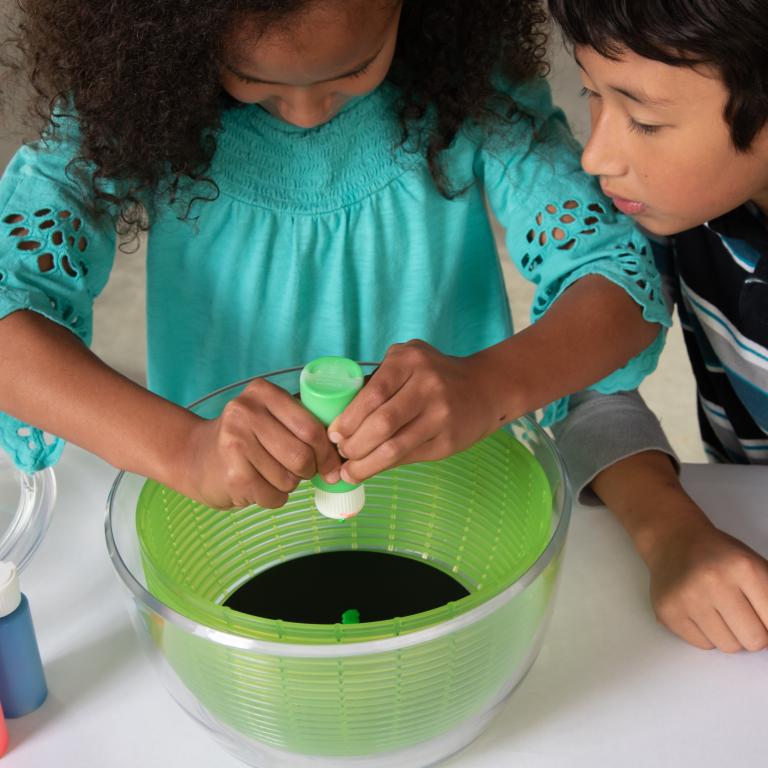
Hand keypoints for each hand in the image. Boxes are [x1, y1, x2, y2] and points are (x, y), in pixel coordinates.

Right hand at [174, 378, 340, 508]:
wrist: (193, 457)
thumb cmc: (244, 439)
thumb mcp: (269, 417)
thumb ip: (302, 423)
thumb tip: (344, 454)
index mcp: (262, 392)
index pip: (312, 427)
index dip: (328, 452)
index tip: (332, 466)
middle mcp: (246, 412)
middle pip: (303, 455)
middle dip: (309, 470)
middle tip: (301, 472)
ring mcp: (236, 442)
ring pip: (290, 479)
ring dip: (289, 485)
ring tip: (269, 474)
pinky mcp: (233, 474)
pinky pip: (275, 496)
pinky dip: (273, 498)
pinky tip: (257, 485)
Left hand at [328, 340, 505, 482]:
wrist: (485, 388)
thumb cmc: (433, 376)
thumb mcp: (408, 362)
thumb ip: (377, 381)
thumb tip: (336, 416)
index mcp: (410, 360)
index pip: (372, 394)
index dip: (348, 419)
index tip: (333, 434)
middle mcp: (428, 384)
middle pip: (381, 423)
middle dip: (353, 444)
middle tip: (340, 453)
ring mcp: (442, 414)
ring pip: (394, 447)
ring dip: (365, 464)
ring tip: (349, 471)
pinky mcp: (449, 441)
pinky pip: (409, 457)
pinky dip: (384, 467)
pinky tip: (370, 470)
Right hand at [647, 514, 767, 652]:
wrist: (673, 539)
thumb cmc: (717, 555)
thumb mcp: (754, 564)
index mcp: (743, 567)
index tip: (761, 618)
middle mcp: (713, 581)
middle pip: (754, 640)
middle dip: (751, 631)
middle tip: (741, 614)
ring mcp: (688, 597)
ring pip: (728, 646)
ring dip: (728, 634)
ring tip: (717, 610)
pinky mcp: (668, 610)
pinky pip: (703, 645)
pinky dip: (705, 634)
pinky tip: (699, 611)